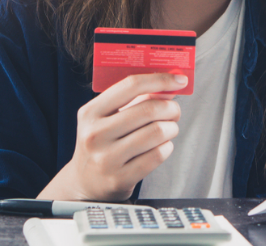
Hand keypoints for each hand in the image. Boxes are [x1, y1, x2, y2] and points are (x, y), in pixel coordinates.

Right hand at [37, 73, 186, 200]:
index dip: (160, 80)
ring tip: (168, 129)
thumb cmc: (104, 142)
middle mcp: (95, 134)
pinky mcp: (120, 178)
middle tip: (174, 110)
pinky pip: (157, 155)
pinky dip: (167, 147)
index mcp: (91, 112)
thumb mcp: (109, 117)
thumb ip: (138, 99)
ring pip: (157, 132)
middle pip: (149, 109)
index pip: (131, 85)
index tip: (179, 80)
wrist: (85, 184)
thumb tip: (170, 85)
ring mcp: (106, 158)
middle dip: (171, 107)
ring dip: (171, 128)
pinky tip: (161, 147)